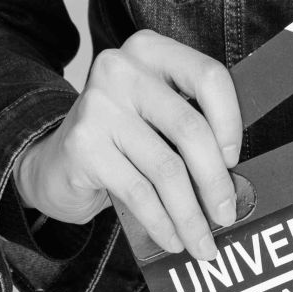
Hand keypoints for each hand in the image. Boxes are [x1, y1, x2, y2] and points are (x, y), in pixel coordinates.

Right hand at [13, 31, 240, 258]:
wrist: (54, 161)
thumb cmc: (121, 138)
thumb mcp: (157, 115)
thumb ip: (192, 125)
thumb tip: (238, 175)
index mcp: (151, 51)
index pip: (207, 76)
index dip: (229, 120)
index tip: (234, 159)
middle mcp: (123, 69)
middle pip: (189, 128)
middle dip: (215, 181)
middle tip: (227, 214)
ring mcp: (99, 106)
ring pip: (166, 168)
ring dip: (190, 214)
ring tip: (202, 240)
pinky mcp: (83, 145)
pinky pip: (138, 192)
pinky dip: (161, 222)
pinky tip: (172, 239)